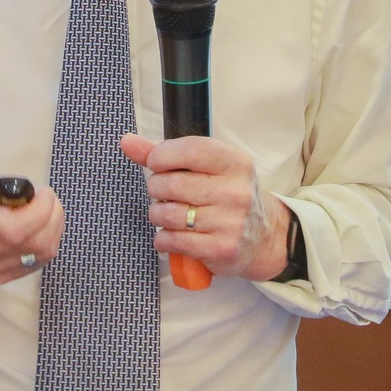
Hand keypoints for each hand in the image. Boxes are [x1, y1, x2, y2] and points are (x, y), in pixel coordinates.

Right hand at [0, 152, 64, 283]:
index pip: (15, 229)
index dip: (39, 210)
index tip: (40, 190)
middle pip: (35, 242)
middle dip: (52, 214)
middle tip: (46, 196)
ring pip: (41, 253)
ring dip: (53, 227)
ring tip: (45, 208)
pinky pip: (38, 261)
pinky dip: (48, 240)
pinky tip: (38, 225)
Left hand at [123, 133, 290, 281]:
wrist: (263, 238)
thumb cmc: (226, 196)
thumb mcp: (207, 168)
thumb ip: (166, 153)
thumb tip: (127, 141)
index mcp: (235, 162)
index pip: (190, 150)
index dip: (162, 156)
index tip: (157, 163)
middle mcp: (236, 191)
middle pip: (172, 184)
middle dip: (156, 188)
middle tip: (163, 193)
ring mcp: (231, 222)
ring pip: (169, 215)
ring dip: (158, 215)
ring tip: (167, 214)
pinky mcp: (222, 249)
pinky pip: (173, 241)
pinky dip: (163, 239)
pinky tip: (172, 235)